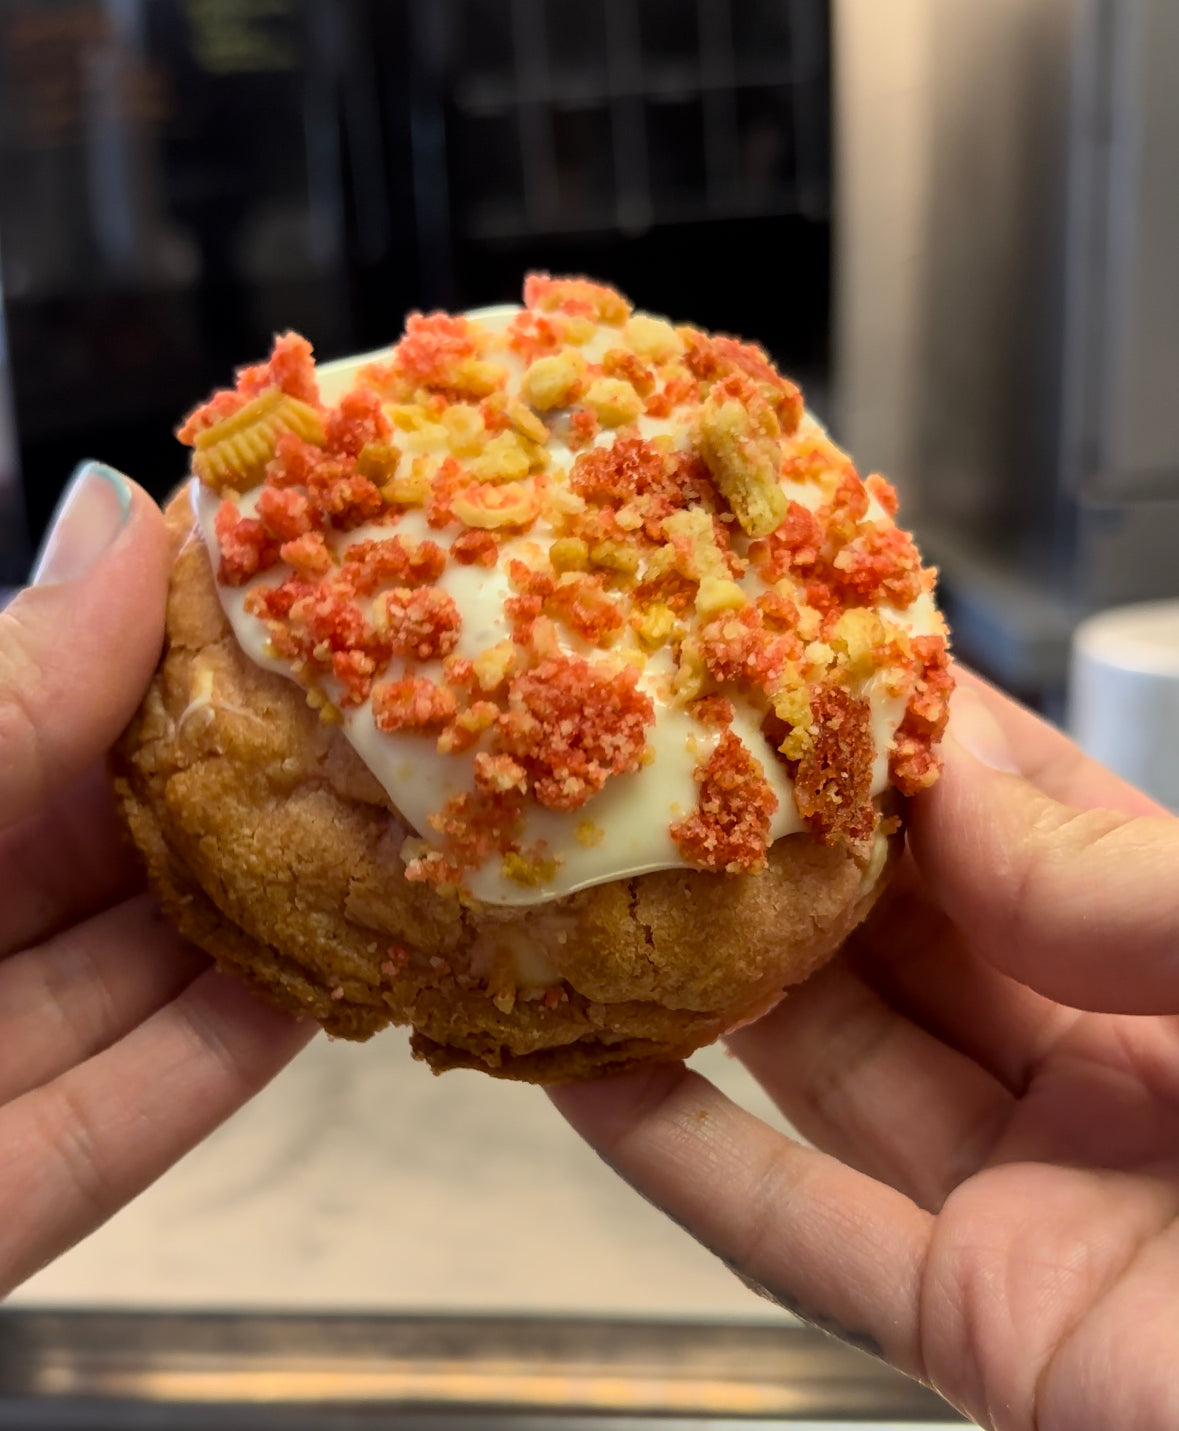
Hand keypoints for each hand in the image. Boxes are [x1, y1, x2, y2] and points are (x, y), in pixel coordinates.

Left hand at [0, 462, 313, 1296]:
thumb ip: (5, 696)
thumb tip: (124, 516)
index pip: (34, 709)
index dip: (159, 642)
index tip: (287, 582)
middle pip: (105, 842)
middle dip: (245, 780)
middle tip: (380, 713)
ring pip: (141, 973)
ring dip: (272, 912)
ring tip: (398, 834)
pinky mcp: (2, 1200)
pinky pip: (141, 1107)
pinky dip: (244, 1044)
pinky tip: (344, 973)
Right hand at [551, 668, 1178, 1430]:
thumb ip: (1134, 880)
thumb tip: (948, 775)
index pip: (1023, 815)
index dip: (908, 731)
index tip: (792, 648)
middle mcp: (1105, 1068)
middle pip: (901, 933)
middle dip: (778, 844)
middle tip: (658, 753)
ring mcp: (1030, 1200)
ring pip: (827, 1067)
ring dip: (704, 985)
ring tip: (587, 887)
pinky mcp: (976, 1328)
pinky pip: (798, 1235)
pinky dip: (681, 1159)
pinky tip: (584, 1074)